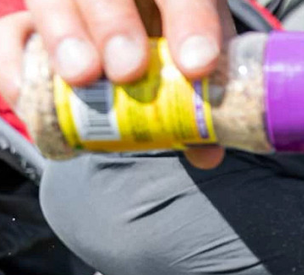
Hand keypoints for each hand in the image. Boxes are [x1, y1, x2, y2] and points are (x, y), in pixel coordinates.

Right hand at [0, 0, 234, 167]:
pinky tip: (26, 94)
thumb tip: (206, 151)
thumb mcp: (196, 65)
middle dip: (114, 24)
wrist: (134, 30)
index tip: (197, 67)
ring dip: (64, 33)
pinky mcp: (32, 17)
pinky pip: (11, 33)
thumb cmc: (175, 45)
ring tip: (81, 76)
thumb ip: (201, 101)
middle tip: (127, 71)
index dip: (192, 22)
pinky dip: (14, 62)